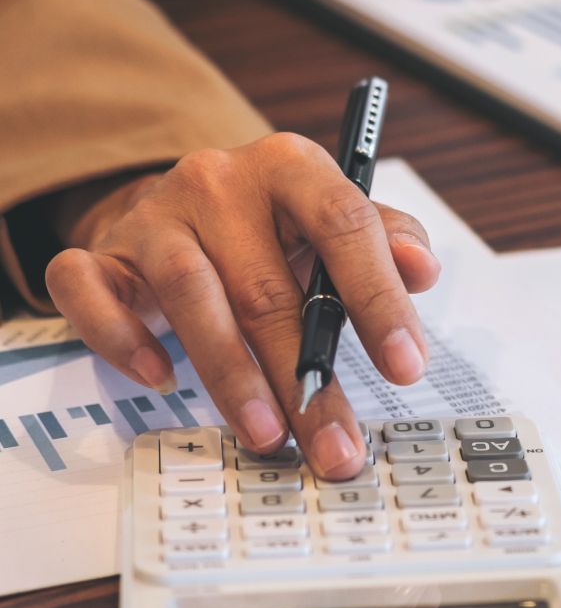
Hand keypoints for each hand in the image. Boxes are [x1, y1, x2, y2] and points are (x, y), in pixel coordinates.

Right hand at [44, 133, 440, 478]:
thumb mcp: (336, 221)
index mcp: (290, 165)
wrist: (186, 204)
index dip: (379, 298)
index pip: (343, 224)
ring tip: (268, 435)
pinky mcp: (102, 252)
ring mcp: (154, 216)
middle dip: (307, 377)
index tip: (407, 366)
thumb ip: (387, 239)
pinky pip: (91, 290)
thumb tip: (422, 269)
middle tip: (335, 442)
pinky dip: (121, 337)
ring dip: (232, 377)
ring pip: (191, 296)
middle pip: (268, 285)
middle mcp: (219, 181)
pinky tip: (160, 379)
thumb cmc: (275, 226)